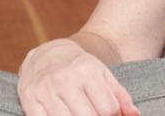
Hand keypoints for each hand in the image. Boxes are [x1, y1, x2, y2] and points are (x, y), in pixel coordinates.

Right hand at [18, 38, 140, 115]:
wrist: (47, 55)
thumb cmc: (80, 68)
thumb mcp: (102, 75)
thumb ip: (120, 96)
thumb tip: (135, 115)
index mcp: (86, 70)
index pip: (108, 108)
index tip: (110, 114)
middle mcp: (65, 79)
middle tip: (96, 114)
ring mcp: (45, 90)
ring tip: (81, 114)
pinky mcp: (29, 101)